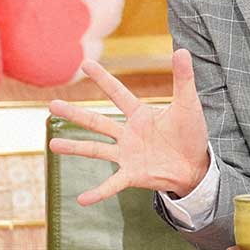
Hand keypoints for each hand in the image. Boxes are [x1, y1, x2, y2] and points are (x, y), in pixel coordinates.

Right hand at [49, 50, 209, 204]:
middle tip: (52, 105)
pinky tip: (82, 199)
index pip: (117, 93)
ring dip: (75, 147)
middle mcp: (128, 133)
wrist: (197, 165)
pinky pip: (111, 184)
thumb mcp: (188, 104)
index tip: (85, 63)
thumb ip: (184, 78)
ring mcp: (127, 155)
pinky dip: (98, 192)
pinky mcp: (132, 175)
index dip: (103, 78)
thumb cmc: (191, 133)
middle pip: (96, 121)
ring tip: (52, 145)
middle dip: (75, 113)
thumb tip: (182, 49)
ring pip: (95, 149)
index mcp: (140, 114)